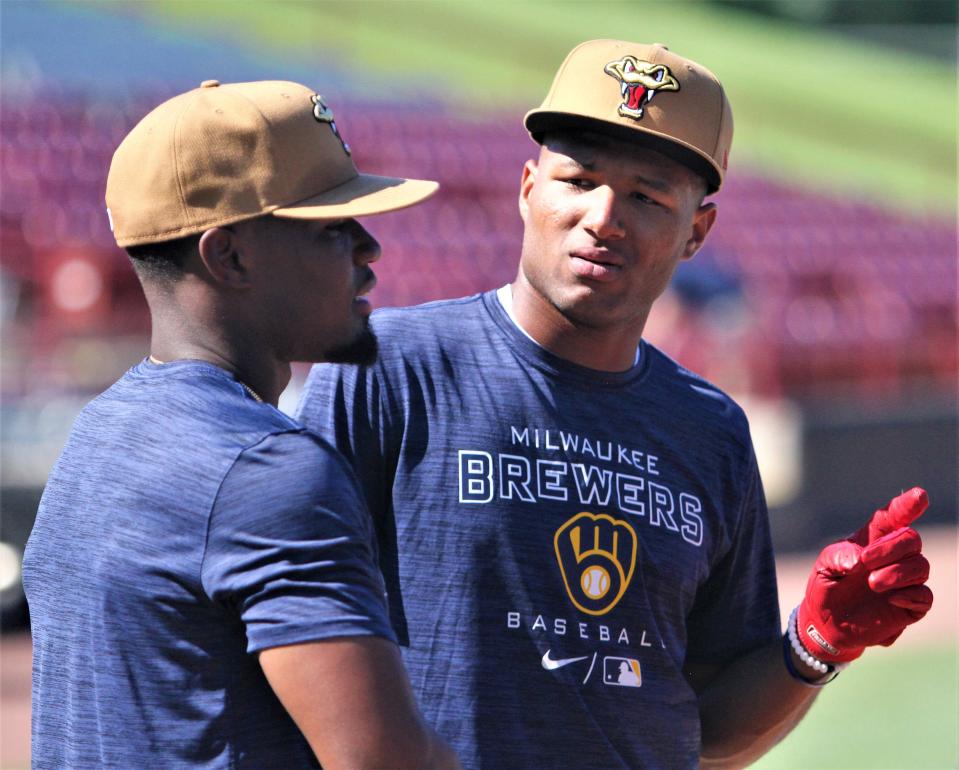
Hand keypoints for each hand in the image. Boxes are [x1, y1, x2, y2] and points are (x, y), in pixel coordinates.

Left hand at [797, 488, 932, 662]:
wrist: (826, 622)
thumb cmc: (827, 585)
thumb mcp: (823, 566)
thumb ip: (837, 556)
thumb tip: (858, 559)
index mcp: (873, 541)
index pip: (893, 518)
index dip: (906, 506)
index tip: (919, 496)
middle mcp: (894, 557)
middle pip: (911, 539)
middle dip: (891, 547)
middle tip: (866, 561)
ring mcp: (905, 581)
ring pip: (921, 566)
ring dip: (897, 572)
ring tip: (872, 583)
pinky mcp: (910, 606)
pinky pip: (925, 597)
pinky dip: (910, 595)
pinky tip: (891, 599)